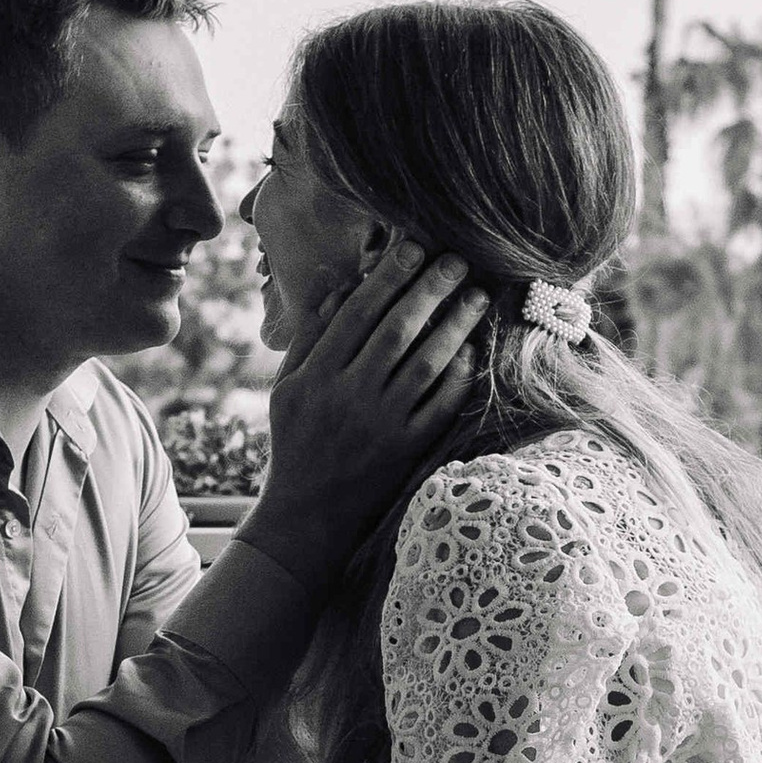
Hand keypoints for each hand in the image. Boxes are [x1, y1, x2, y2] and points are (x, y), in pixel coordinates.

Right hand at [250, 237, 488, 583]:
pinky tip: (472, 351)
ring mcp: (380, 425)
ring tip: (475, 295)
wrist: (308, 514)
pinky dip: (458, 377)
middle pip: (396, 331)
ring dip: (454, 325)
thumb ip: (310, 337)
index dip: (387, 277)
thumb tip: (339, 287)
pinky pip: (440, 406)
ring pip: (425, 364)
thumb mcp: (286, 387)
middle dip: (429, 290)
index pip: (356, 315)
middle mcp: (348, 396)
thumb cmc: (295, 440)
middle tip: (456, 259)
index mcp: (316, 376)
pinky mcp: (406, 450)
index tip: (413, 248)